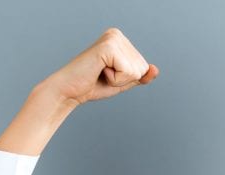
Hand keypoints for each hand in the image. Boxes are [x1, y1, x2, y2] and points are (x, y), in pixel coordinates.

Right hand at [43, 27, 158, 106]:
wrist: (69, 90)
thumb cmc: (93, 85)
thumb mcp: (124, 82)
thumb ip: (141, 76)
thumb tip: (155, 69)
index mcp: (121, 39)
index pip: (143, 67)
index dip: (128, 79)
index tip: (107, 74)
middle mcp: (116, 34)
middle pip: (142, 68)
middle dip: (124, 79)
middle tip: (103, 75)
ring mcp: (112, 39)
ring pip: (137, 71)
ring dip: (119, 80)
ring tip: (100, 73)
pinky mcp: (108, 47)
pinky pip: (128, 73)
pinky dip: (115, 80)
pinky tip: (99, 72)